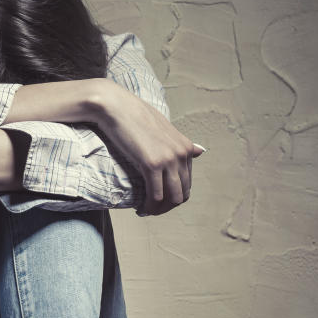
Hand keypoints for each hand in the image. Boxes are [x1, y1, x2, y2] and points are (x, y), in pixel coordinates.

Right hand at [92, 82, 204, 215]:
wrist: (116, 107)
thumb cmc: (134, 116)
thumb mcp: (163, 128)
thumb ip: (180, 143)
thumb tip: (201, 151)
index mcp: (186, 147)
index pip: (187, 183)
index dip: (173, 196)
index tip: (157, 200)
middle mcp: (182, 154)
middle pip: (182, 193)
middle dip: (167, 206)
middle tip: (150, 209)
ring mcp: (168, 159)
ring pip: (171, 198)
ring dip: (159, 209)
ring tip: (145, 210)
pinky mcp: (152, 164)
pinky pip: (156, 195)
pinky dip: (149, 206)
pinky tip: (140, 208)